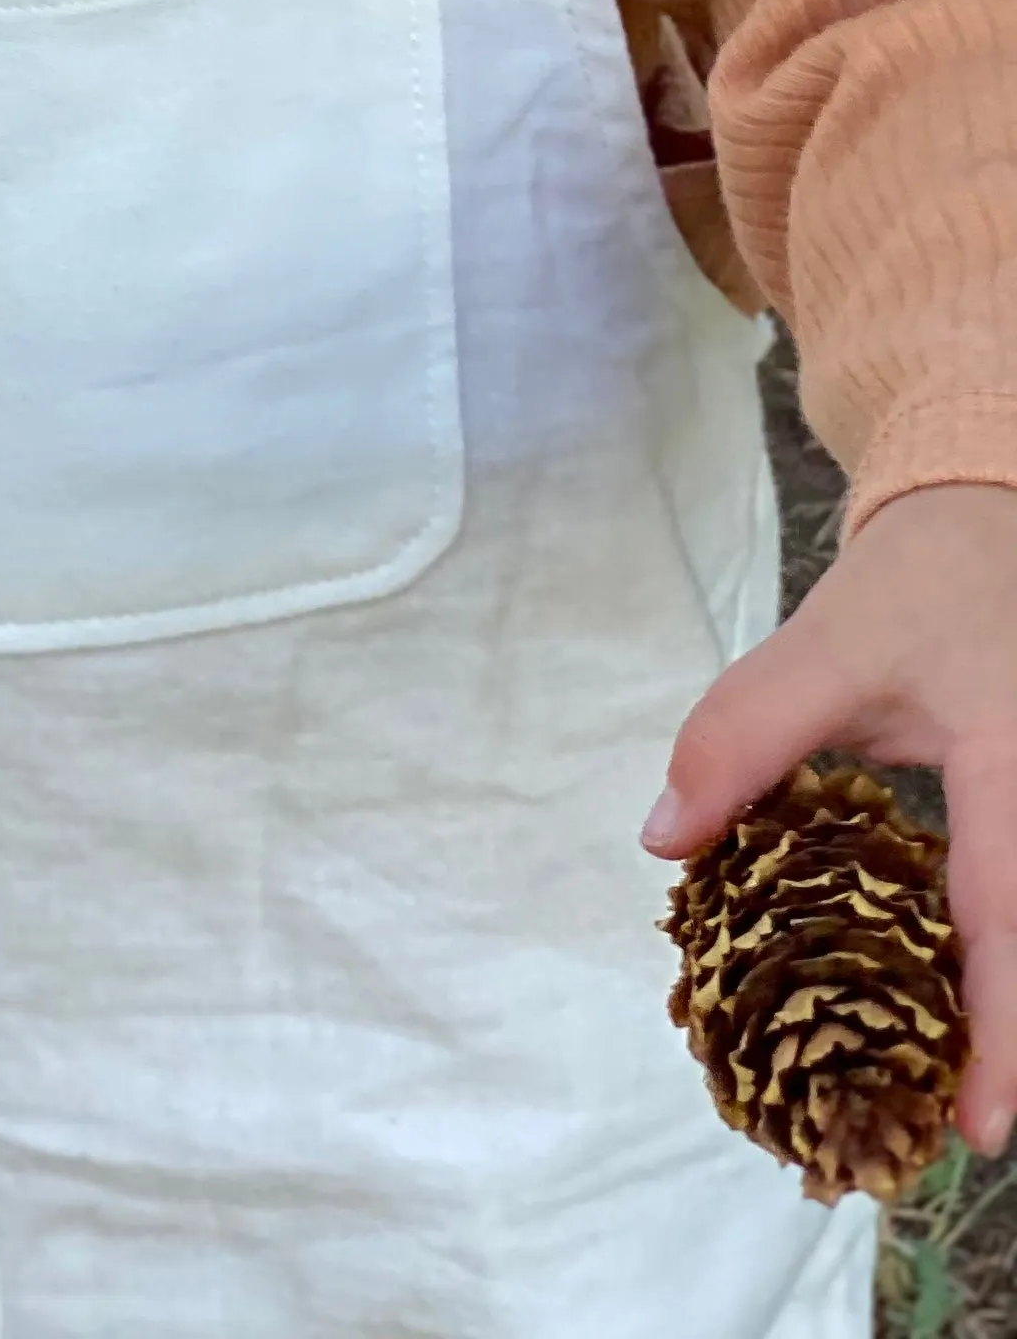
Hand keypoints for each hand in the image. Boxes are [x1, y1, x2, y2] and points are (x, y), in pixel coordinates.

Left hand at [645, 482, 1016, 1151]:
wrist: (989, 517)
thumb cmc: (921, 585)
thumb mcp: (828, 641)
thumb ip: (745, 733)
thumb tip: (667, 836)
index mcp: (1013, 760)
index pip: (1008, 918)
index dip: (1001, 1030)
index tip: (984, 1125)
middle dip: (1007, 1041)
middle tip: (964, 1132)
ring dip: (998, 999)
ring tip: (961, 1084)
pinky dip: (996, 950)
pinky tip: (960, 995)